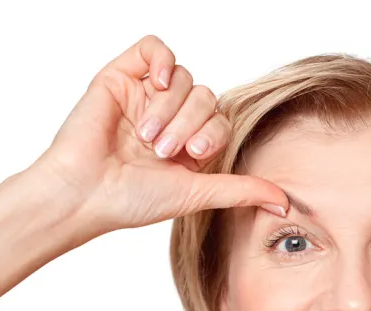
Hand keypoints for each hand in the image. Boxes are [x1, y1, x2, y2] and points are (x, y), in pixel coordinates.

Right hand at [31, 34, 287, 239]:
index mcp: (187, 143)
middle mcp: (169, 117)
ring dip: (170, 108)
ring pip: (185, 78)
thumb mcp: (197, 193)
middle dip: (190, 123)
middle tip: (163, 150)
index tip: (192, 153)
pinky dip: (163, 63)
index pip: (220, 119)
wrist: (85, 192)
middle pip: (205, 97)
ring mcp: (145, 96)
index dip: (212, 131)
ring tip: (146, 136)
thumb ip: (241, 190)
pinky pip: (154, 49)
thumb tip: (284, 201)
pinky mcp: (121, 77)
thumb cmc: (133, 200)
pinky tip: (157, 85)